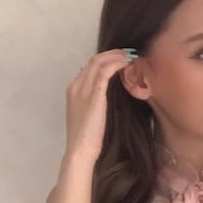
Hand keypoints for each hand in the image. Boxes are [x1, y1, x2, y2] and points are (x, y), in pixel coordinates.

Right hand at [65, 47, 136, 164]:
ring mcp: (83, 89)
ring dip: (116, 56)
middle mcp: (76, 86)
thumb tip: (106, 98)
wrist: (80, 150)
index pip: (89, 67)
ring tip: (130, 55)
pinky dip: (116, 64)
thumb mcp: (89, 116)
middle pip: (94, 60)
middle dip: (112, 53)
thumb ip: (94, 103)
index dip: (106, 60)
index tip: (120, 59)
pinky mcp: (93, 95)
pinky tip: (127, 63)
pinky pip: (105, 71)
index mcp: (73, 90)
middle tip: (128, 52)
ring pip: (99, 62)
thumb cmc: (87, 140)